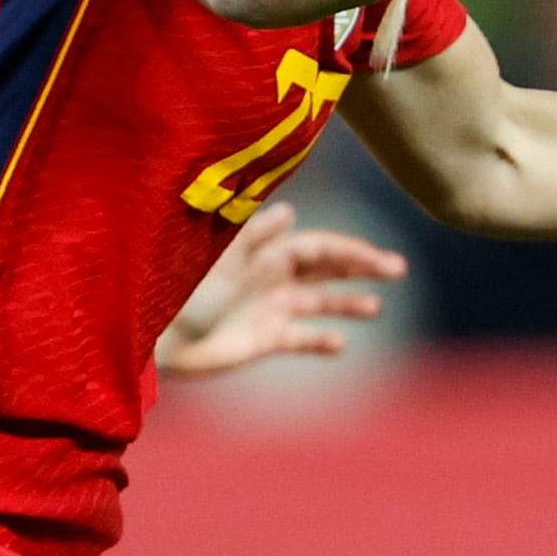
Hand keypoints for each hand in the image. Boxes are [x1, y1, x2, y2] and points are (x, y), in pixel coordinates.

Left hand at [156, 204, 407, 377]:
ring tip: (374, 307)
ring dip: (348, 303)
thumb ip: (253, 235)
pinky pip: (301, 339)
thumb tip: (292, 212)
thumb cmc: (183, 289)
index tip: (378, 258)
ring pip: (321, 303)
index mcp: (267, 252)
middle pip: (328, 269)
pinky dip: (321, 340)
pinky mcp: (266, 339)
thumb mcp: (220, 258)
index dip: (350, 250)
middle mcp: (275, 277)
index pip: (319, 247)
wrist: (158, 334)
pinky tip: (340, 343)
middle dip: (362, 268)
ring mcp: (273, 309)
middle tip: (398, 269)